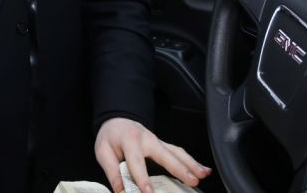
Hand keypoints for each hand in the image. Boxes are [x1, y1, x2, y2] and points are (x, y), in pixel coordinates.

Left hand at [94, 117, 210, 191]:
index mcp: (130, 140)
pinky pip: (179, 152)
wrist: (116, 121)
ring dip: (191, 164)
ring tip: (203, 175)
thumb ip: (112, 171)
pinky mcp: (163, 145)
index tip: (148, 192)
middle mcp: (147, 139)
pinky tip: (203, 170)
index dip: (142, 178)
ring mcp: (157, 141)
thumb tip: (120, 189)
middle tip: (191, 181)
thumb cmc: (111, 137)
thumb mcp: (103, 152)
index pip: (137, 161)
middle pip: (166, 154)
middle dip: (180, 168)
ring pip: (177, 152)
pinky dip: (192, 161)